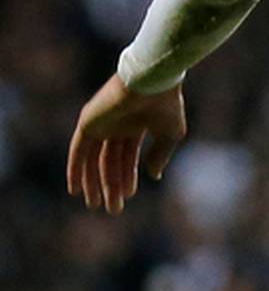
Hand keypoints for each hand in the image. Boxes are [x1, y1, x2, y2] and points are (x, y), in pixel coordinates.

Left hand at [66, 74, 186, 213]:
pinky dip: (75, 169)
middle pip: (109, 161)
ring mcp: (100, 123)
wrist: (153, 82)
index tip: (128, 196)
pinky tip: (76, 188)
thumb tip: (153, 175)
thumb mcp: (170, 134)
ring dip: (93, 182)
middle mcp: (115, 125)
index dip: (127, 176)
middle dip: (111, 185)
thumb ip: (160, 154)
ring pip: (92, 159)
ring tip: (95, 204)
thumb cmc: (167, 104)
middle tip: (113, 208)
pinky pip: (78, 151)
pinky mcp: (88, 122)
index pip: (126, 156)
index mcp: (134, 125)